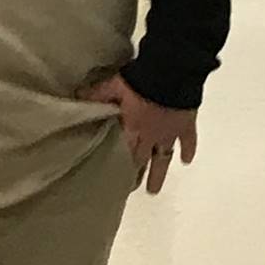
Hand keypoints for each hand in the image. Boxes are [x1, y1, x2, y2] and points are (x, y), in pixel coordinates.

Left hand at [77, 71, 197, 196]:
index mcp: (132, 128)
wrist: (172, 74)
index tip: (115, 181)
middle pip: (142, 161)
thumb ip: (96, 93)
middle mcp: (150, 137)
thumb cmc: (139, 81)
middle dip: (137, 176)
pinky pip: (188, 141)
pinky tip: (186, 161)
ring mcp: (170, 133)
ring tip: (154, 190)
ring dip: (158, 174)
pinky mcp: (187, 125)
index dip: (119, 166)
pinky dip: (188, 150)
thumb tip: (76, 96)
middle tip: (132, 189)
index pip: (123, 152)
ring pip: (163, 159)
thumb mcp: (113, 85)